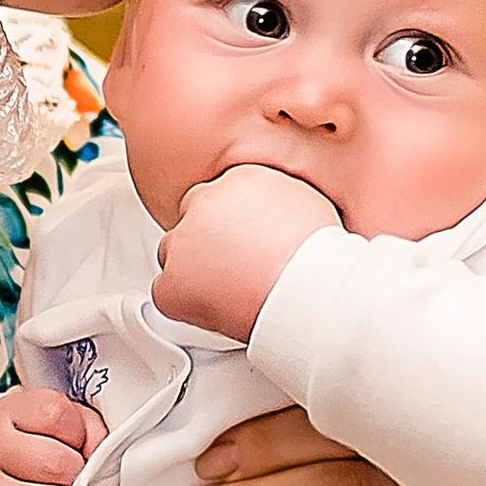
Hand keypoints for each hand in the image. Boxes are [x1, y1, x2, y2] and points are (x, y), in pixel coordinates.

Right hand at [0, 384, 103, 485]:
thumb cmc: (40, 438)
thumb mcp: (66, 418)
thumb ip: (91, 430)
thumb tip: (102, 461)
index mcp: (8, 413)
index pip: (56, 417)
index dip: (80, 432)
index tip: (78, 441)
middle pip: (55, 465)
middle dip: (79, 474)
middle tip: (79, 476)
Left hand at [153, 167, 339, 340]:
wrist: (310, 291)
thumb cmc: (320, 258)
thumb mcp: (310, 205)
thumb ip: (280, 201)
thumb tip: (278, 211)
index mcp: (240, 178)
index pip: (221, 195)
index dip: (233, 224)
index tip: (245, 242)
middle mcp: (206, 201)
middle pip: (193, 220)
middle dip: (209, 243)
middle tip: (236, 267)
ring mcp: (184, 241)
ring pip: (174, 253)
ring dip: (194, 270)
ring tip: (228, 290)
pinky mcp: (172, 280)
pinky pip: (166, 292)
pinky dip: (184, 303)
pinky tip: (214, 308)